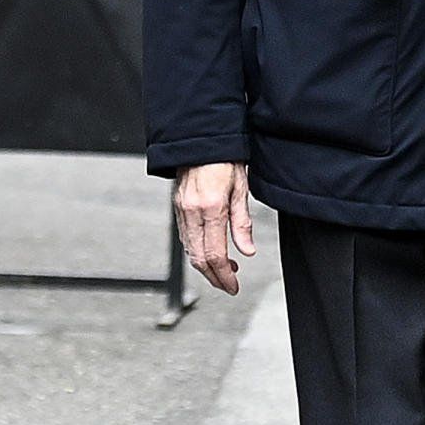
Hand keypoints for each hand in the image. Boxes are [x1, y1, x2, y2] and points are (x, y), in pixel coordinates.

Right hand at [174, 162, 256, 294]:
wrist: (202, 138)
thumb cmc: (225, 158)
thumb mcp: (241, 189)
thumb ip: (242, 223)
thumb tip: (246, 251)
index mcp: (211, 208)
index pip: (215, 255)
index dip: (225, 276)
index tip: (234, 286)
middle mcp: (192, 211)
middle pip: (199, 259)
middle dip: (214, 278)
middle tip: (229, 285)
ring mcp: (182, 209)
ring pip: (189, 250)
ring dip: (206, 266)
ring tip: (225, 270)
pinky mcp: (178, 207)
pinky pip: (185, 237)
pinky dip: (197, 251)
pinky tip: (210, 251)